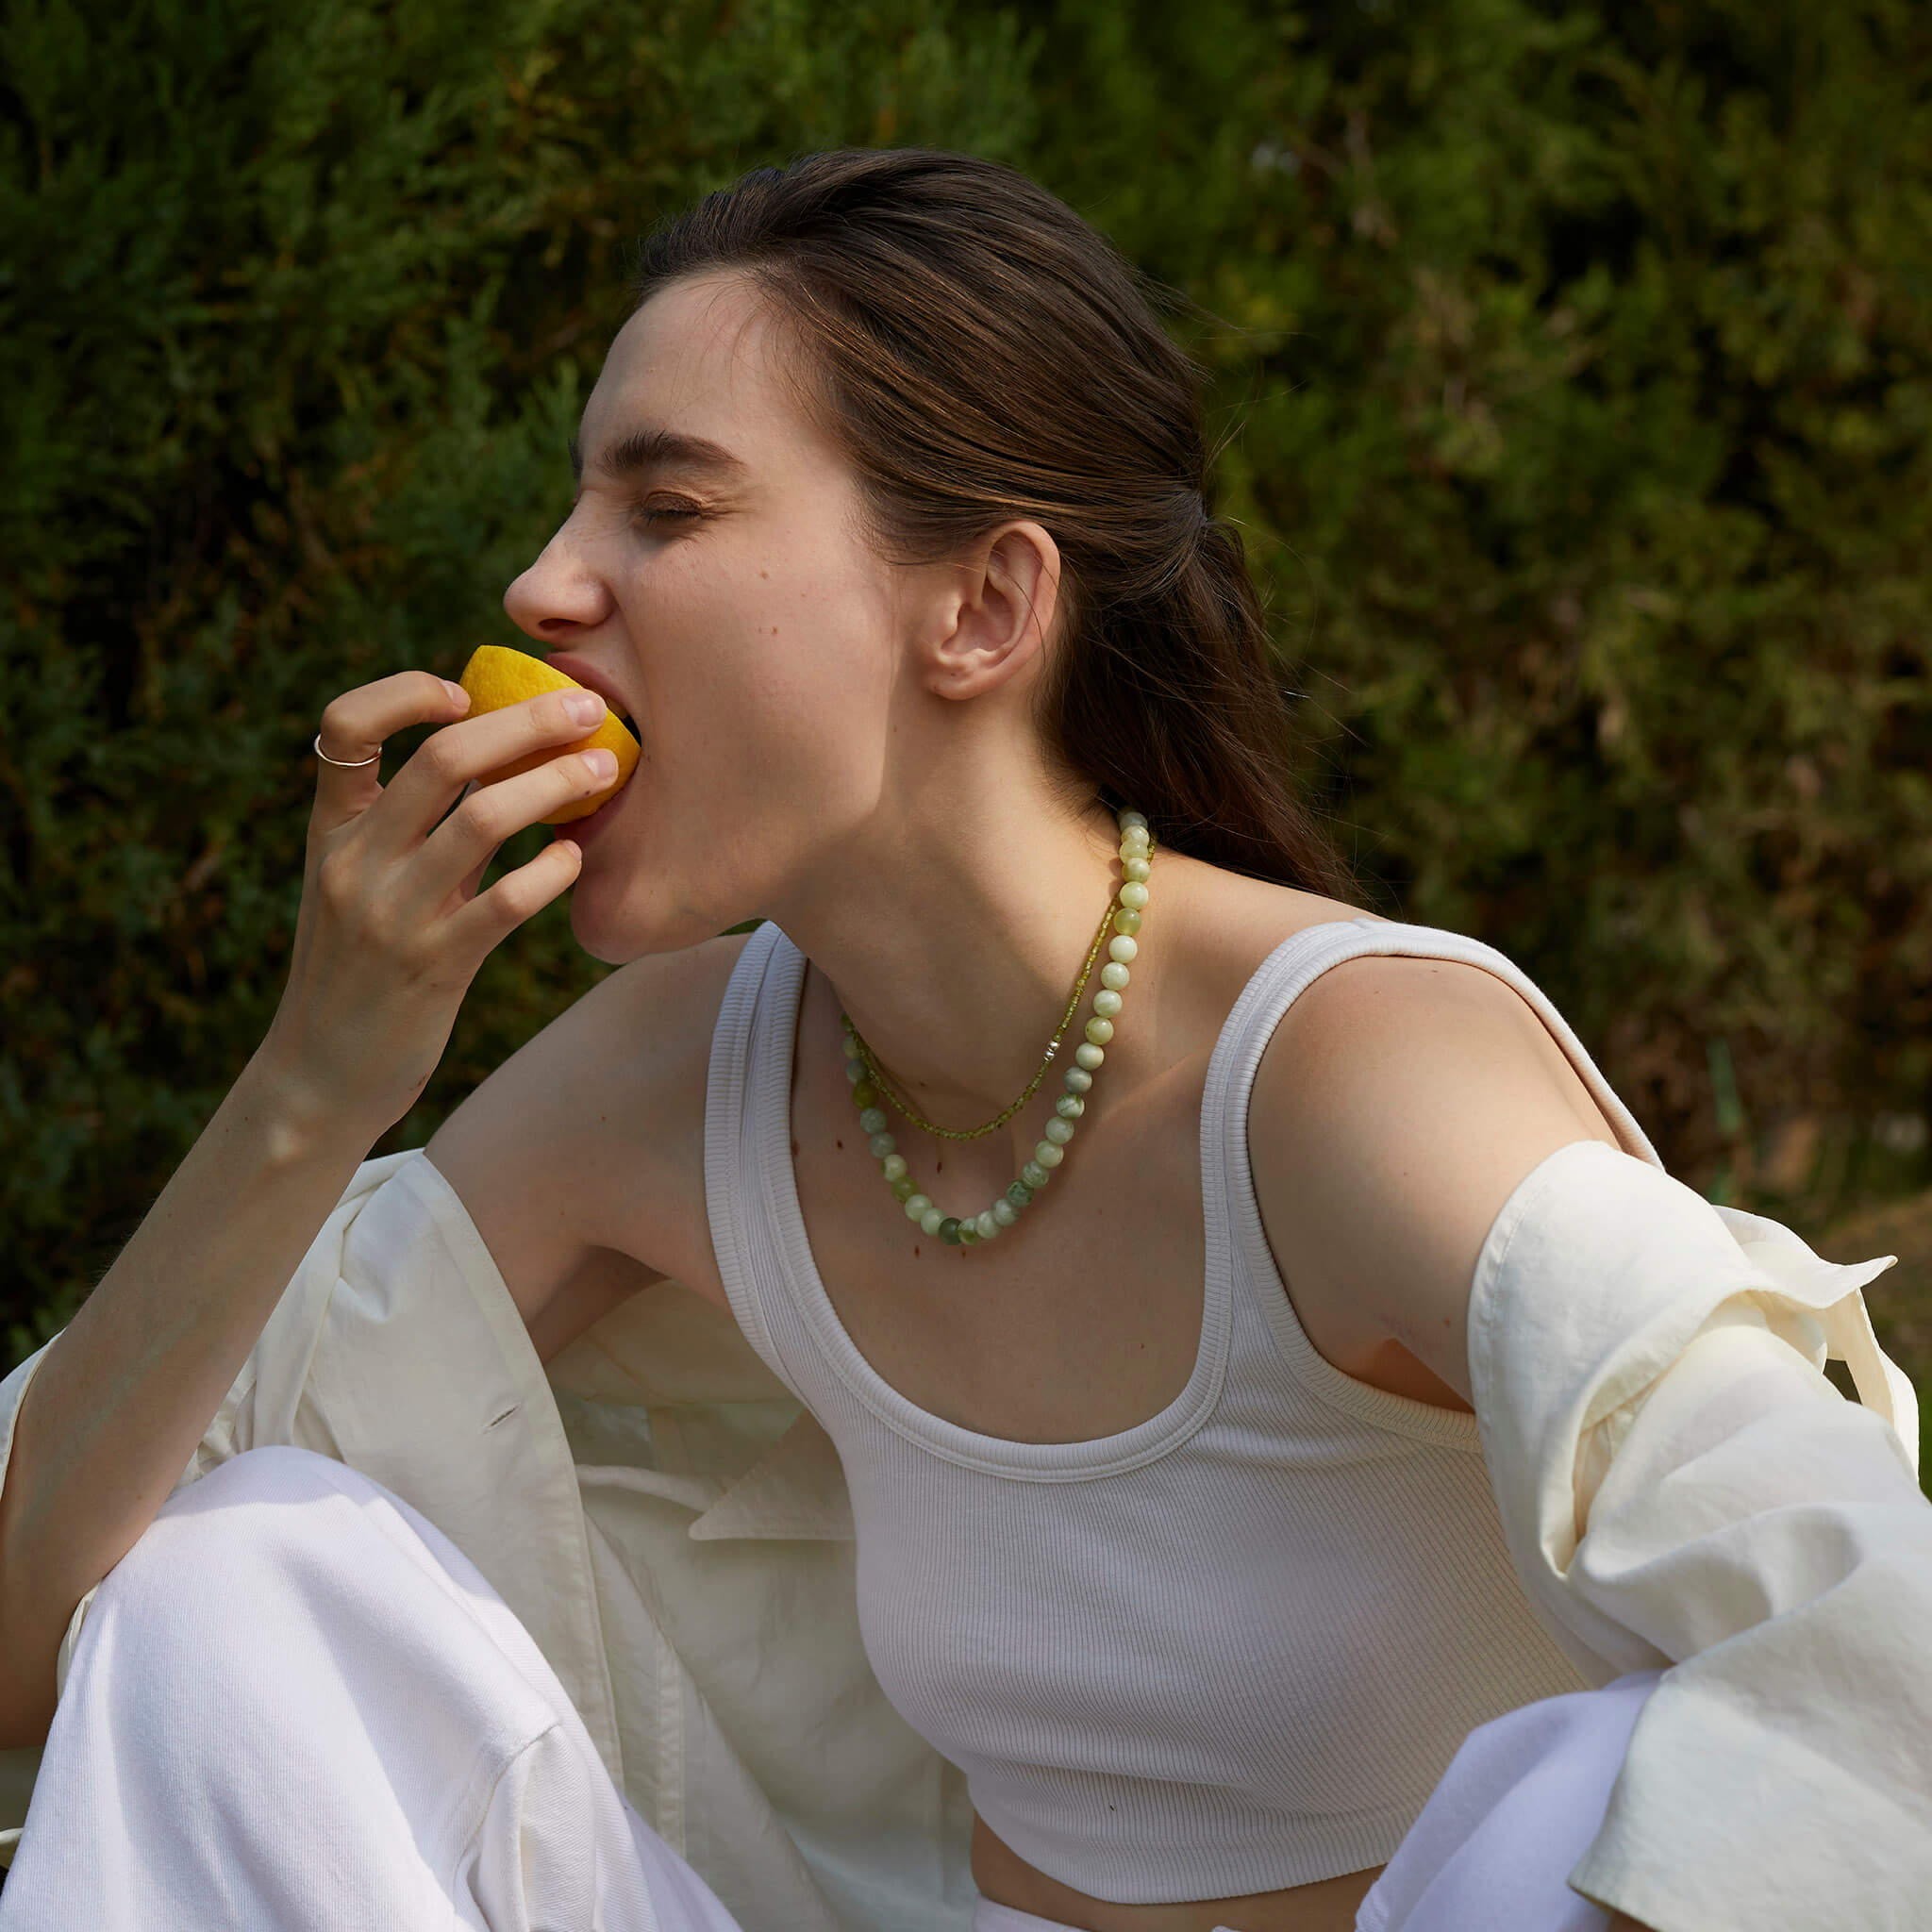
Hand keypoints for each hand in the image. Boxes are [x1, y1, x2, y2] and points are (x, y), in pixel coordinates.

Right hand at [260, 670, 613, 1135]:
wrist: (320, 1074)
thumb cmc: (361, 968)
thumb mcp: (367, 884)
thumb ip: (420, 826)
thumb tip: (500, 754)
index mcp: (331, 829)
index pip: (344, 725)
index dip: (404, 693)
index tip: (464, 693)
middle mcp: (354, 860)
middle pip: (444, 759)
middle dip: (527, 722)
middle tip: (589, 706)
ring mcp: (390, 912)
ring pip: (485, 819)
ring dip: (556, 785)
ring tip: (604, 769)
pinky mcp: (432, 965)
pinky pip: (506, 902)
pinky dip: (552, 870)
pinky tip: (576, 859)